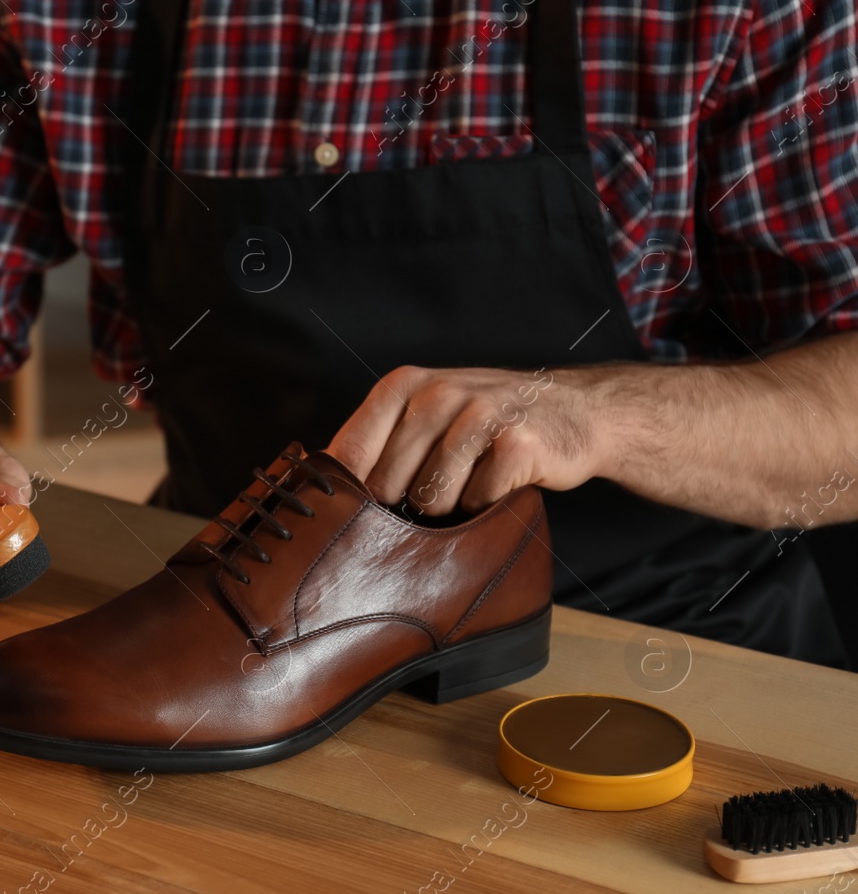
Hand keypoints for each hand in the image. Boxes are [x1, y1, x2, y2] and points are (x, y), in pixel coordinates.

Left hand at [325, 365, 606, 516]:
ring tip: (474, 479)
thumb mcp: (425, 413)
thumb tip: (319, 483)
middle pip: (387, 487)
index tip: (355, 508)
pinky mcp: (516, 445)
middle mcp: (437, 394)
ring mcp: (478, 416)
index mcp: (403, 386)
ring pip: (431, 501)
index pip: (350, 453)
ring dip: (452, 506)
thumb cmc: (486, 421)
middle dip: (406, 502)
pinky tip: (503, 481)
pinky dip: (488, 507)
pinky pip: (478, 504)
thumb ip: (376, 441)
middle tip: (441, 482)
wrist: (574, 410)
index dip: (350, 491)